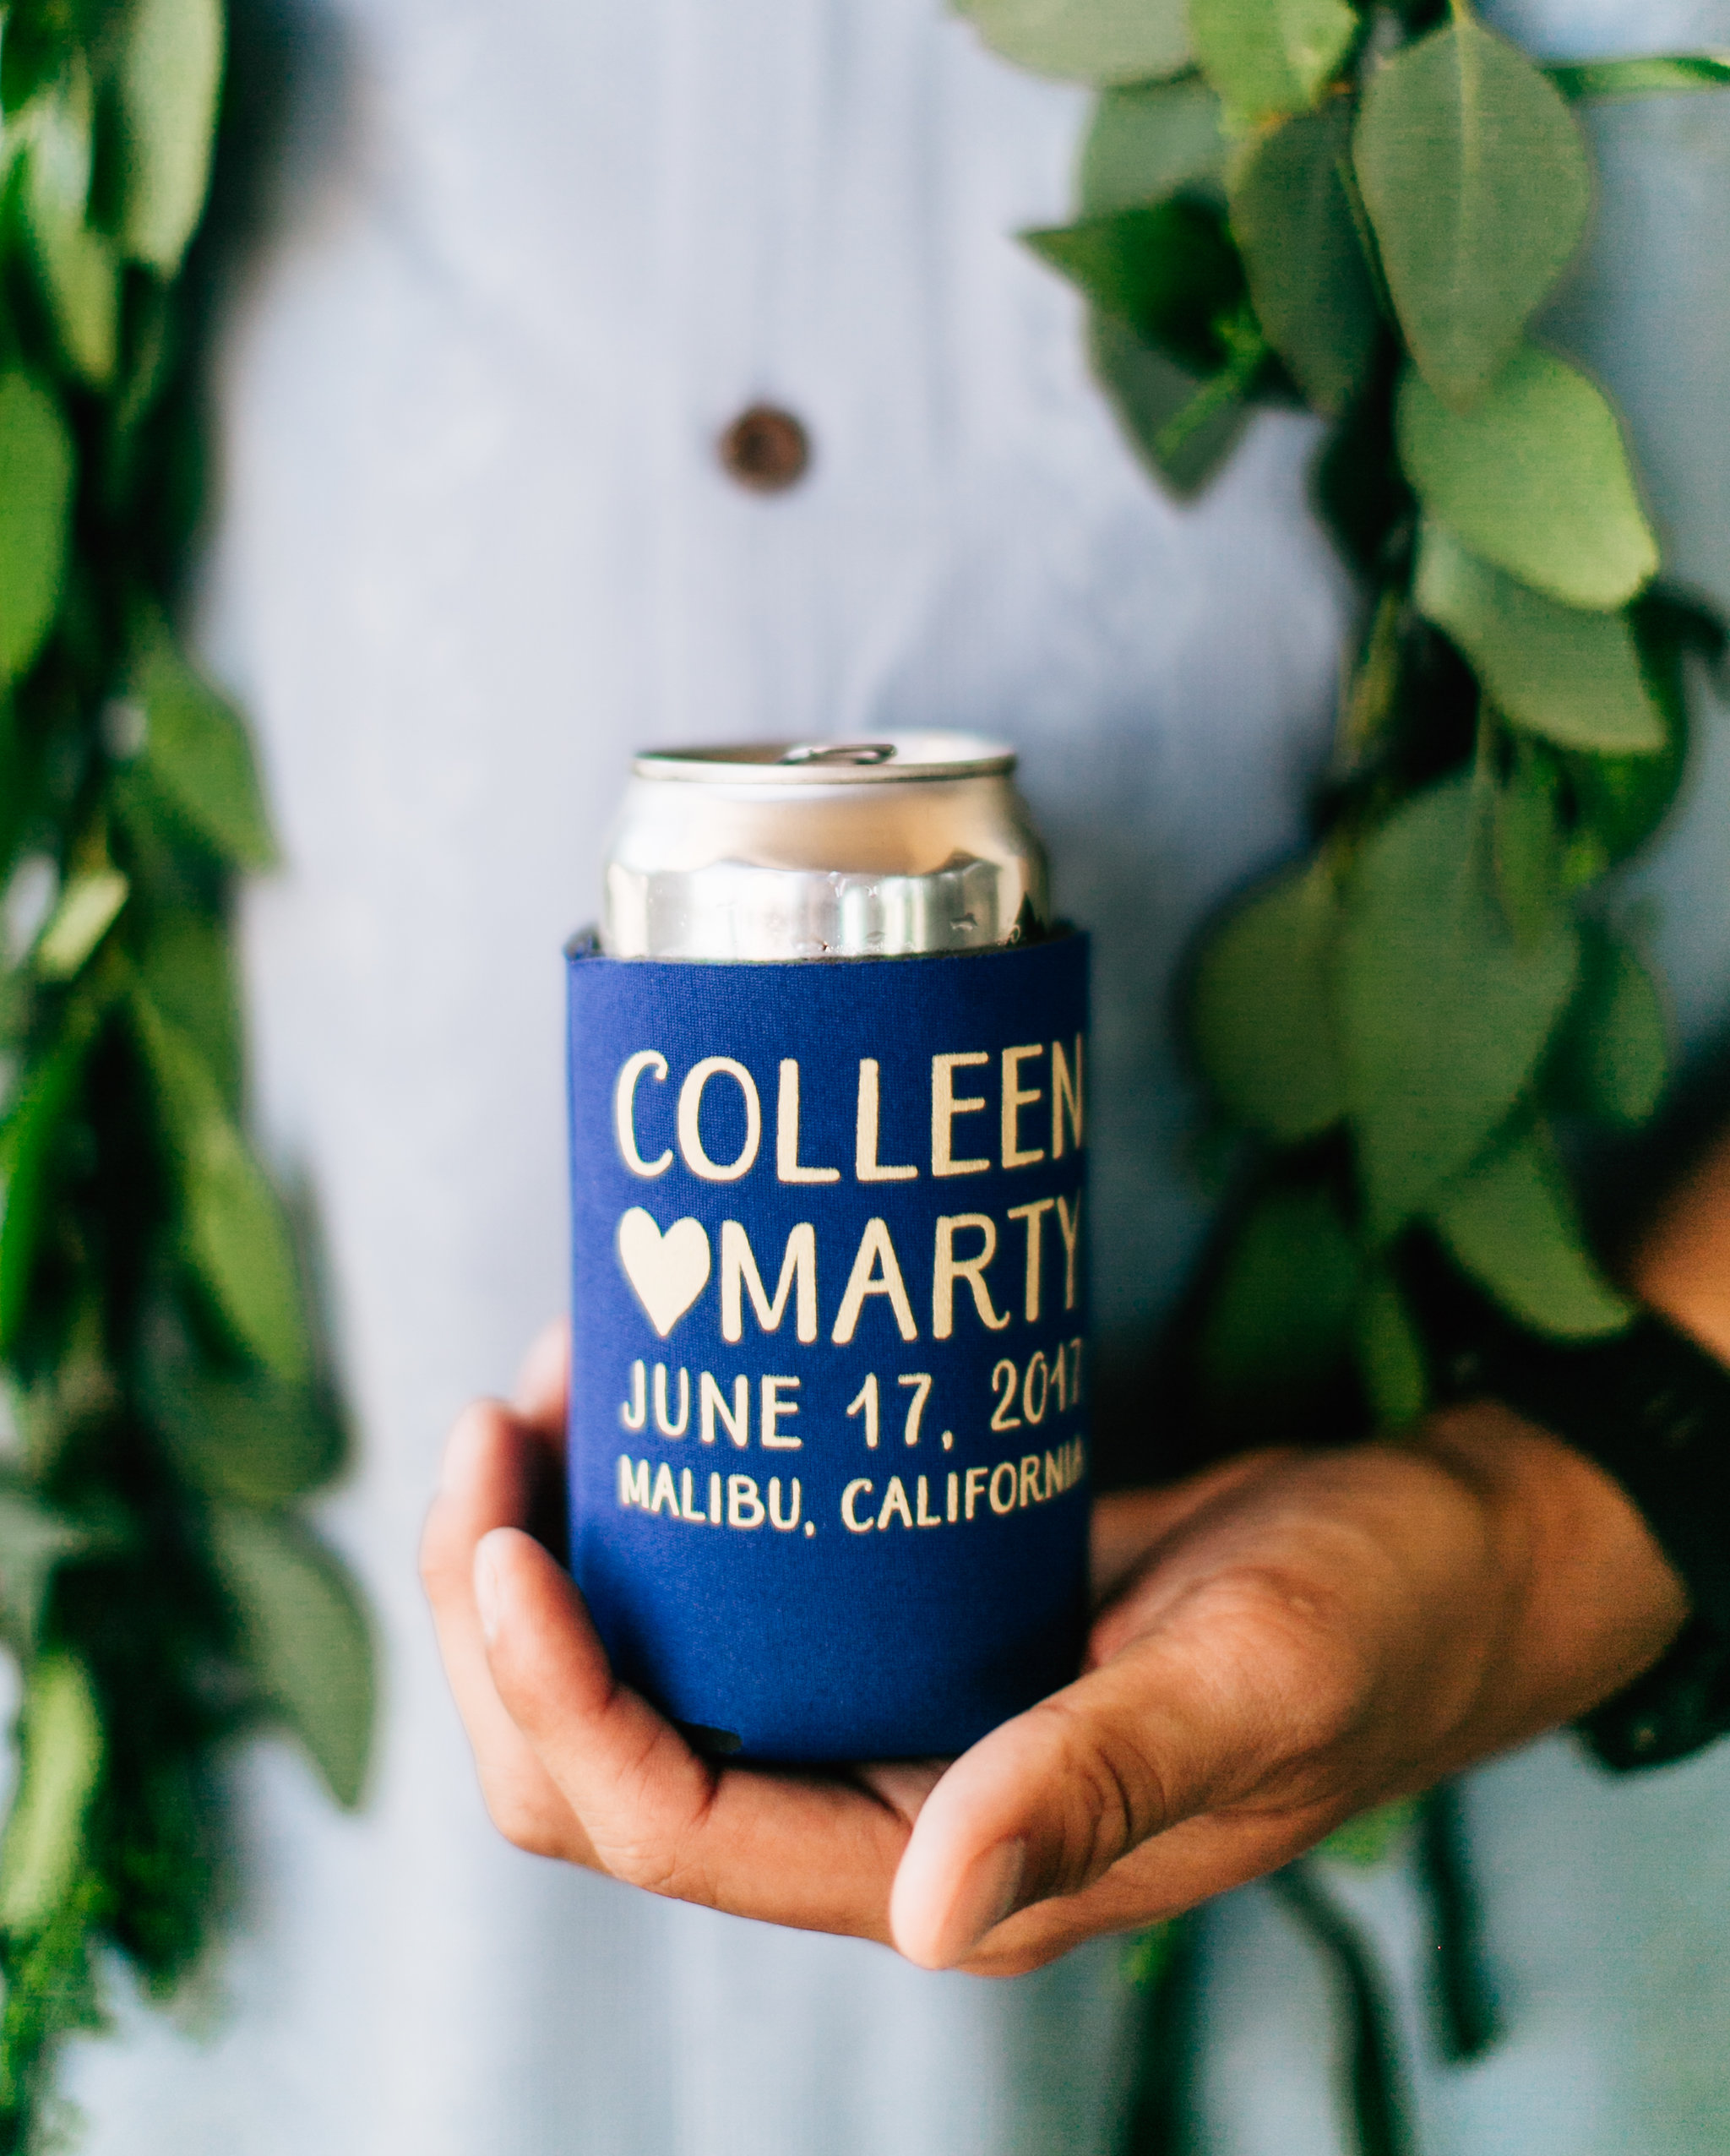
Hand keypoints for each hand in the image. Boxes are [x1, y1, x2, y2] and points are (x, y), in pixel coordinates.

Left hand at [421, 1321, 1682, 1974]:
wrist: (1435, 1551)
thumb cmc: (1370, 1622)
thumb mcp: (1256, 1681)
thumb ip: (1103, 1780)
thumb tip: (925, 1911)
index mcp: (942, 1865)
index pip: (673, 1825)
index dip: (558, 1701)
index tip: (516, 1534)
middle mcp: (883, 1803)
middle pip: (604, 1764)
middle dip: (507, 1611)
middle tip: (508, 1420)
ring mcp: (880, 1706)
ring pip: (640, 1668)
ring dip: (555, 1542)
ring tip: (558, 1373)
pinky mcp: (897, 1611)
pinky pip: (724, 1581)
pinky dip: (656, 1492)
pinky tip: (657, 1373)